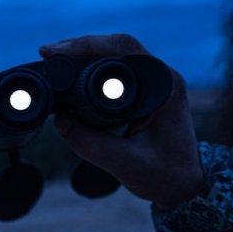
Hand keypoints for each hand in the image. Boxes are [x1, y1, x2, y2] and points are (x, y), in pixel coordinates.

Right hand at [40, 34, 203, 208]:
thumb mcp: (125, 163)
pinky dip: (93, 68)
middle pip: (118, 46)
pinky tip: (73, 73)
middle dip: (80, 47)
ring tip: (55, 59)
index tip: (55, 51)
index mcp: (165, 86)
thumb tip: (59, 120)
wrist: (185, 186)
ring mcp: (156, 83)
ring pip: (117, 55)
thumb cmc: (164, 176)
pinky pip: (119, 70)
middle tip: (47, 53)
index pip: (124, 48)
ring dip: (86, 55)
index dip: (86, 45)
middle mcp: (163, 77)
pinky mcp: (147, 92)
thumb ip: (91, 144)